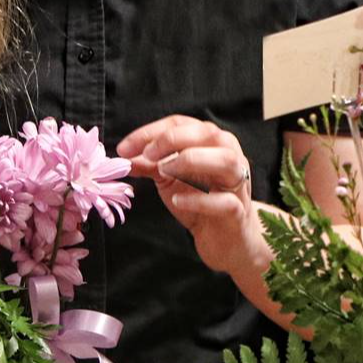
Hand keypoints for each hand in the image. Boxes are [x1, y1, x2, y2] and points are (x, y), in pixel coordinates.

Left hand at [117, 115, 263, 276]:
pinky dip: (200, 200)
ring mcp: (237, 183)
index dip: (151, 132)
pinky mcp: (238, 211)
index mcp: (211, 142)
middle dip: (172, 139)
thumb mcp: (170, 179)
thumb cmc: (200, 202)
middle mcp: (229, 156)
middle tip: (146, 154)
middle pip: (207, 133)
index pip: (182, 123)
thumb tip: (123, 156)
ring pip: (225, 159)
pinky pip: (225, 201)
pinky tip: (178, 201)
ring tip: (164, 171)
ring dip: (191, 160)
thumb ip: (149, 165)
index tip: (125, 148)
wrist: (224, 239)